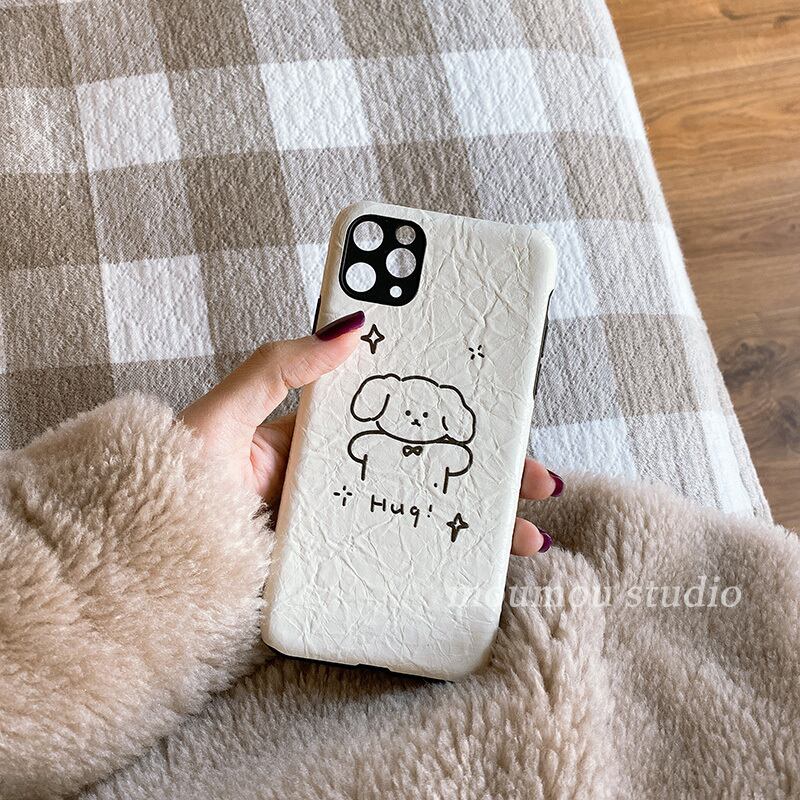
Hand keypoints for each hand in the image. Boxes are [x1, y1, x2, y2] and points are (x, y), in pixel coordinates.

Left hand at [179, 312, 561, 554]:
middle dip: (490, 467)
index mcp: (322, 433)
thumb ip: (277, 366)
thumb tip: (346, 324)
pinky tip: (487, 570)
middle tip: (537, 470)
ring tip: (529, 529)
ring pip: (428, 512)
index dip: (450, 403)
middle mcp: (342, 475)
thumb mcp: (224, 412)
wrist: (147, 564)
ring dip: (484, 521)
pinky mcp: (340, 564)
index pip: (401, 409)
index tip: (497, 395)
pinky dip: (449, 562)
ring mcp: (345, 521)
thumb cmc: (177, 483)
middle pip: (430, 465)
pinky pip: (403, 557)